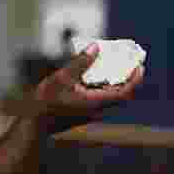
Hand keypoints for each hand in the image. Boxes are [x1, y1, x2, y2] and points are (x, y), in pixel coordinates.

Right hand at [30, 43, 144, 134]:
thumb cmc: (46, 102)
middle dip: (127, 79)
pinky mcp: (83, 114)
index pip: (125, 92)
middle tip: (128, 63)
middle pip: (121, 95)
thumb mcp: (61, 78)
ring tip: (112, 67)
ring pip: (111, 98)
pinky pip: (100, 99)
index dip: (135, 79)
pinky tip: (93, 78)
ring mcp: (91, 113)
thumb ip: (80, 63)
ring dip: (115, 83)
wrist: (33, 125)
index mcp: (96, 102)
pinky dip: (103, 88)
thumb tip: (96, 47)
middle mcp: (97, 110)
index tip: (139, 66)